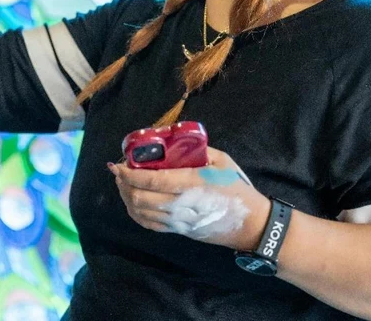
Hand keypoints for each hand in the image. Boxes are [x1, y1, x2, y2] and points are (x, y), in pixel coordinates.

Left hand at [109, 147, 270, 250]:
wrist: (251, 224)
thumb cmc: (237, 188)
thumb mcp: (222, 161)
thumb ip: (197, 150)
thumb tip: (173, 141)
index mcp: (191, 183)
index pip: (151, 180)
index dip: (129, 173)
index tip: (118, 164)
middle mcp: (180, 204)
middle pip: (139, 198)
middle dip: (123, 183)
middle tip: (120, 170)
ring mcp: (178, 221)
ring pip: (140, 212)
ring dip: (126, 197)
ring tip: (123, 183)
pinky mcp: (179, 230)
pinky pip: (149, 224)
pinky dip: (135, 212)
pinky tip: (133, 201)